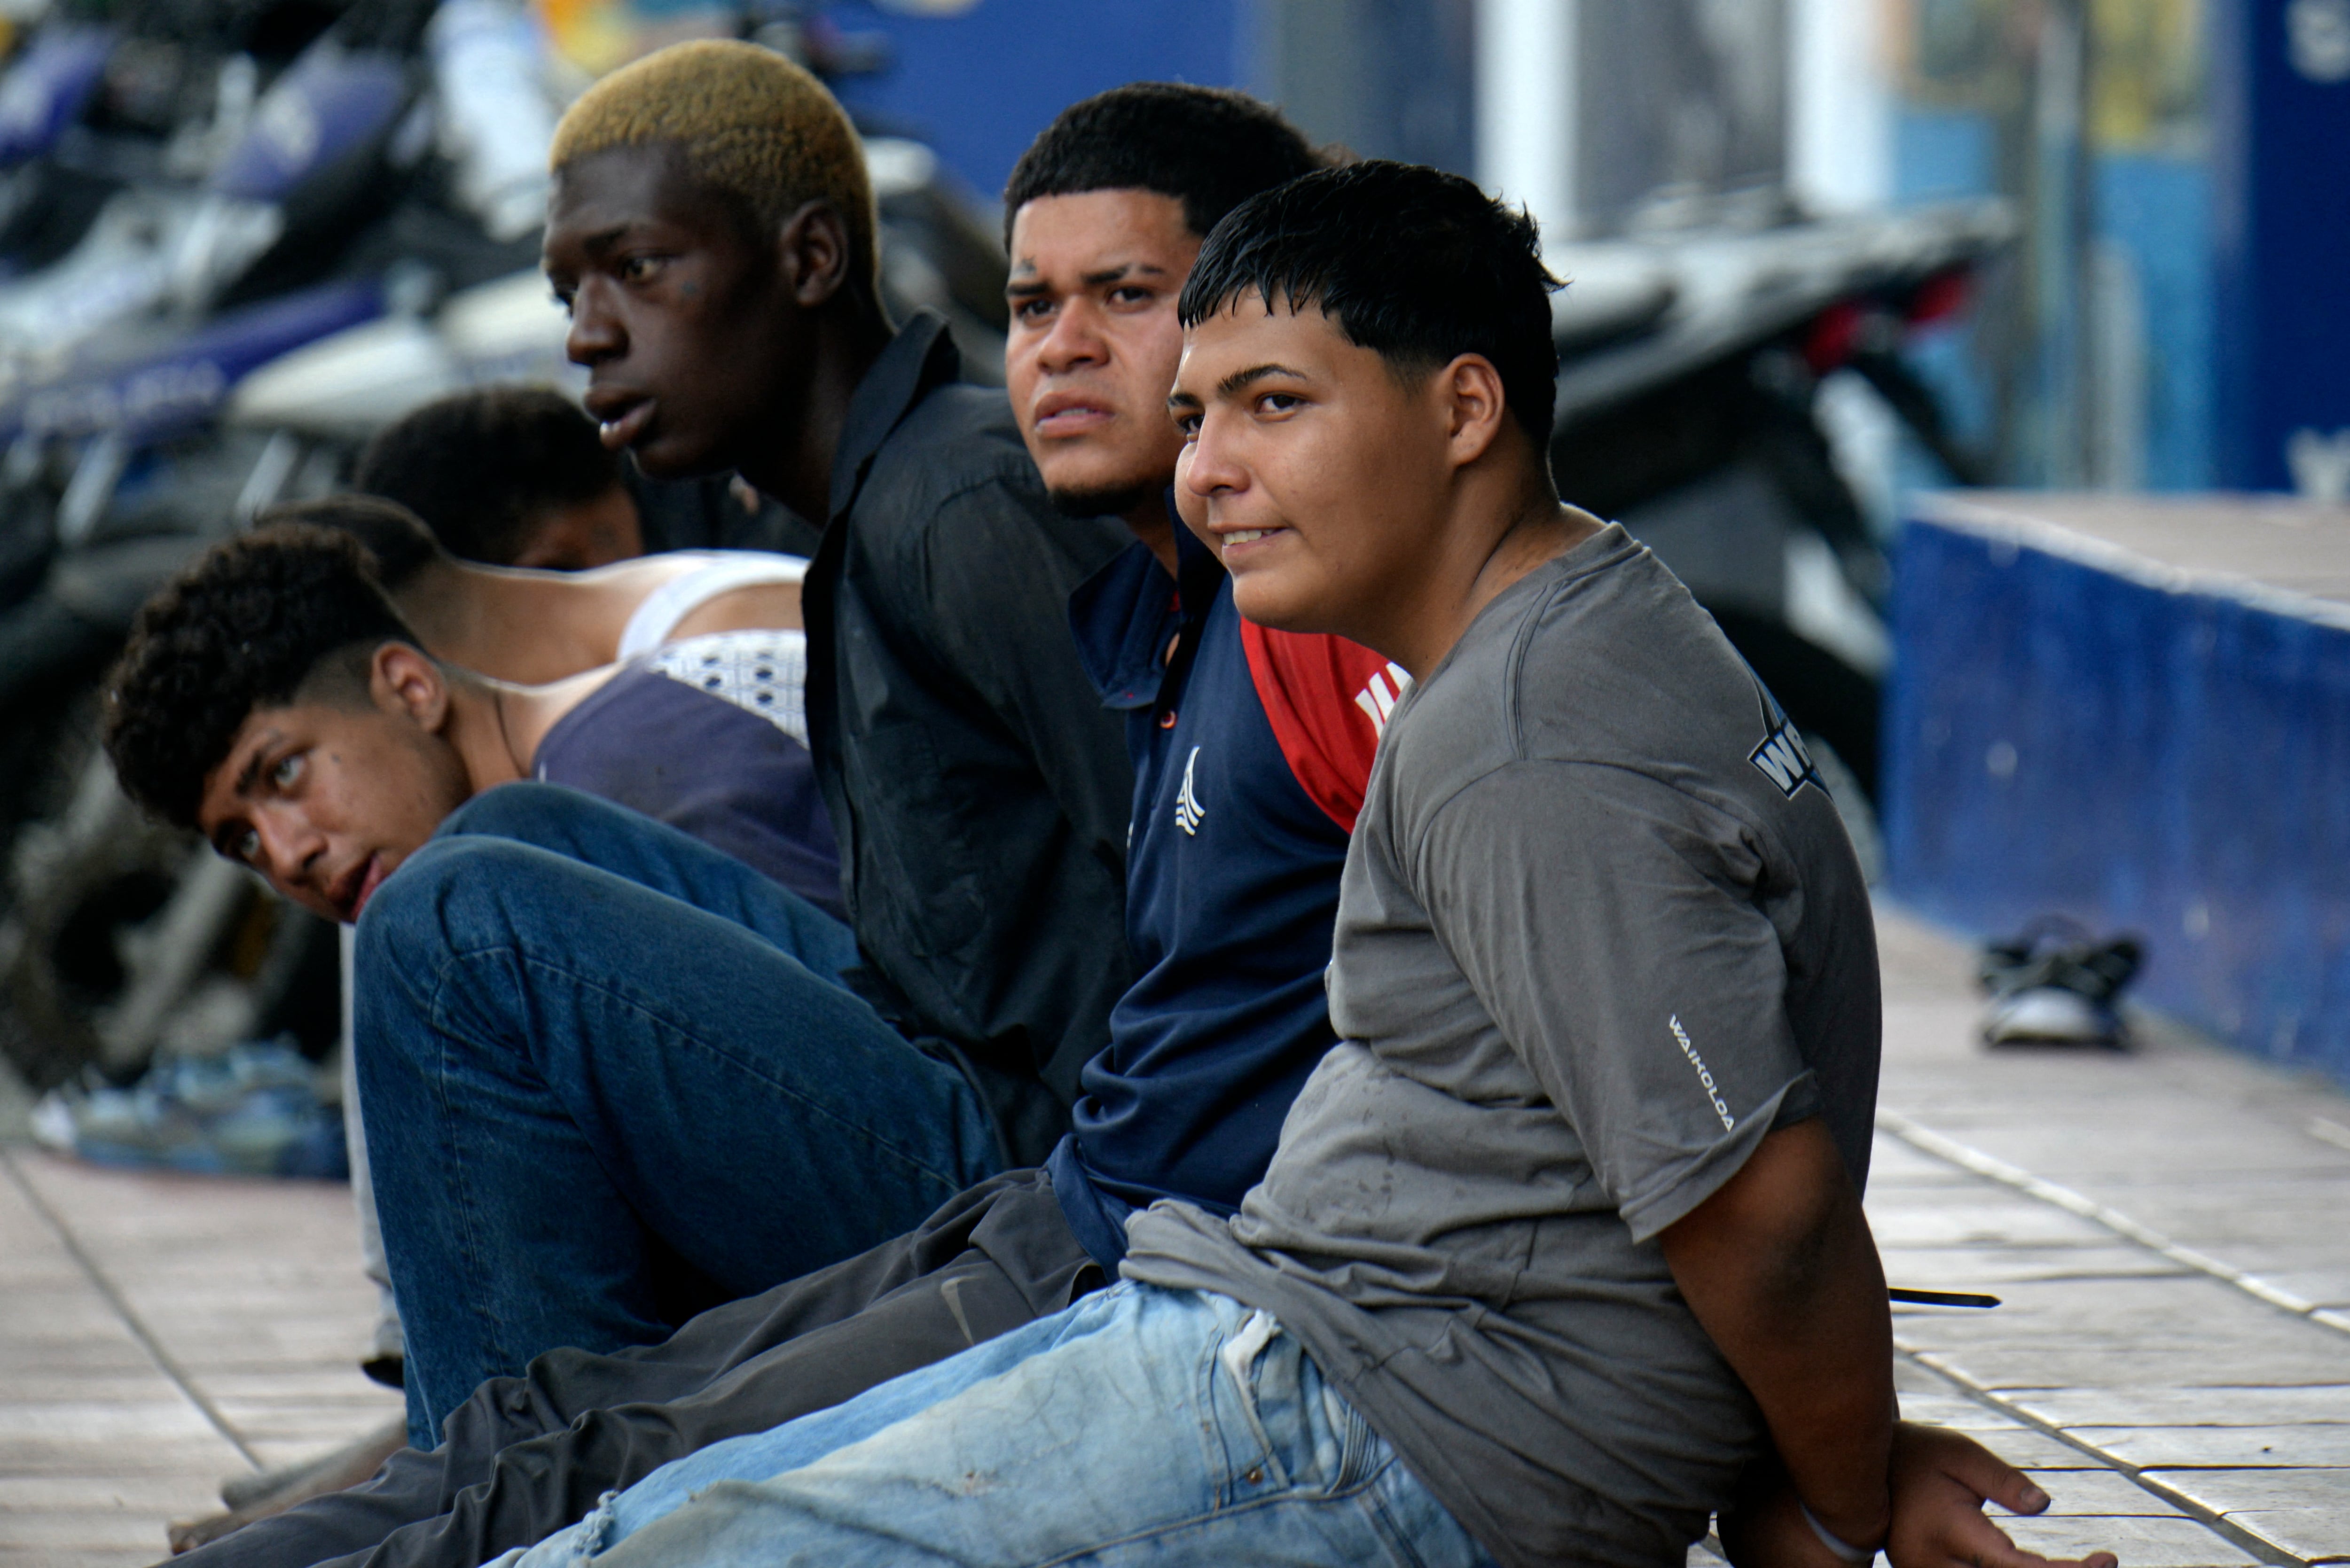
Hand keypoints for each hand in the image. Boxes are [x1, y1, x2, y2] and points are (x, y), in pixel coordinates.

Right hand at [1884, 1422, 2117, 1567]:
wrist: (1864, 1468)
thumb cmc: (1918, 1455)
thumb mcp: (1962, 1454)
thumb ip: (2003, 1480)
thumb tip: (2044, 1505)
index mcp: (1947, 1533)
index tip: (2107, 1560)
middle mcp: (1936, 1566)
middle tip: (2104, 1563)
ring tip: (2080, 1565)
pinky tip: (2041, 1566)